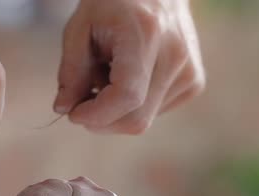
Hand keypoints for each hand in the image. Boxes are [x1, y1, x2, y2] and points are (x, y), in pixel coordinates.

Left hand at [53, 0, 204, 134]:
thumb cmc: (112, 3)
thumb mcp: (80, 26)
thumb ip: (71, 70)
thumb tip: (64, 109)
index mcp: (147, 33)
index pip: (126, 96)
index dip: (96, 115)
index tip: (73, 113)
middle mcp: (175, 54)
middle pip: (137, 119)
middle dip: (102, 120)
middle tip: (81, 102)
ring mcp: (189, 70)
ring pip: (144, 119)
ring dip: (117, 110)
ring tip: (108, 75)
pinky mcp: (194, 82)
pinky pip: (156, 112)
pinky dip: (134, 106)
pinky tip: (128, 78)